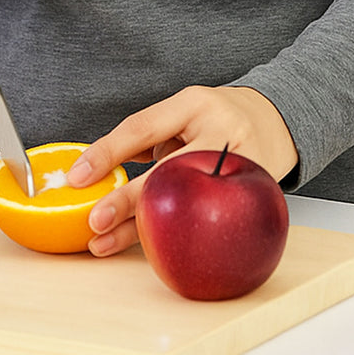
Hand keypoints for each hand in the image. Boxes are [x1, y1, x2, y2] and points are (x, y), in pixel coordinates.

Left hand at [66, 85, 298, 256]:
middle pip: (168, 171)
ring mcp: (243, 165)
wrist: (276, 121)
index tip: (77, 176)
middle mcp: (220, 131)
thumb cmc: (215, 118)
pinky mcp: (256, 195)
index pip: (142, 128)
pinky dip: (176, 236)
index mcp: (193, 104)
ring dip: (144, 229)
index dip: (106, 153)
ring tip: (105, 242)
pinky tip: (150, 249)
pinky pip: (209, 220)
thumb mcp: (181, 113)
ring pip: (189, 203)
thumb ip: (147, 138)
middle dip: (127, 200)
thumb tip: (100, 169)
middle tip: (94, 221)